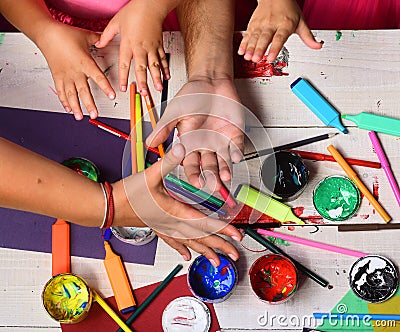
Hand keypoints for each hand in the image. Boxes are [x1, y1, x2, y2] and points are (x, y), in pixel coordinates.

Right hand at [37, 22, 114, 119]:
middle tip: (95, 115)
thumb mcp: (86, 36)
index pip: (98, 77)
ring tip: (80, 117)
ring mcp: (65, 76)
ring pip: (71, 94)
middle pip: (84, 91)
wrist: (46, 34)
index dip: (106, 87)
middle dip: (89, 104)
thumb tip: (106, 40)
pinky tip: (68, 109)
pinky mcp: (57, 77)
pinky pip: (61, 91)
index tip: (112, 96)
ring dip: (75, 107)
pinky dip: (64, 101)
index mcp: (84, 62)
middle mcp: (75, 72)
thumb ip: (98, 40)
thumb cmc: (65, 34)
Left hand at [95, 0, 169, 94]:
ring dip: (156, 78)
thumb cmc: (134, 11)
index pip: (124, 64)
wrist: (150, 5)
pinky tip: (166, 77)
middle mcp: (141, 48)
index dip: (123, 77)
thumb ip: (106, 35)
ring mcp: (152, 47)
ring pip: (154, 66)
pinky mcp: (159, 45)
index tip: (123, 88)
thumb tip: (99, 44)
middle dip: (143, 82)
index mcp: (128, 43)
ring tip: (158, 88)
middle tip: (144, 93)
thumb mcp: (115, 22)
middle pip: (141, 68)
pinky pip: (163, 59)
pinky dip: (165, 68)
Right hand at [112, 143, 242, 265]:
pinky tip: (187, 256)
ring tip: (219, 262)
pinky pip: (174, 242)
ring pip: (190, 243)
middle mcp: (172, 223)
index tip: (236, 235)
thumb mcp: (150, 174)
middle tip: (235, 255)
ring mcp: (165, 228)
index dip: (222, 229)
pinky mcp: (158, 228)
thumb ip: (168, 162)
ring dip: (206, 252)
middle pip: (201, 238)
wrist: (108, 206)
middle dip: (220, 246)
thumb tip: (182, 148)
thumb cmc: (128, 193)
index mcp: (174, 211)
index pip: (204, 222)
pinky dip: (183, 249)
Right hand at [146, 78, 244, 190]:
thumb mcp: (175, 111)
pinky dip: (237, 152)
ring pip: (223, 160)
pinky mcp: (234, 133)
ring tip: (225, 177)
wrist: (210, 80)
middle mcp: (206, 144)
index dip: (194, 174)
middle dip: (211, 177)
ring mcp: (221, 140)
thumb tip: (150, 143)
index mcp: (191, 142)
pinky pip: (237, 147)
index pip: (191, 164)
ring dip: (225, 170)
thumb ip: (164, 127)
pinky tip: (235, 157)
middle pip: (208, 166)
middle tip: (213, 185)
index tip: (197, 183)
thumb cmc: (192, 95)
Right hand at [238, 0, 322, 62]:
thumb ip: (308, 36)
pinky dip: (243, 43)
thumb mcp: (300, 22)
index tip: (271, 57)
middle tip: (256, 59)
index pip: (279, 38)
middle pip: (264, 38)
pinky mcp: (253, 25)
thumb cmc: (288, 10)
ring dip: (250, 48)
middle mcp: (271, 24)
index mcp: (285, 24)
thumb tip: (318, 46)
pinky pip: (247, 35)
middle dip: (259, 49)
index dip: (275, 48)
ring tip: (248, 57)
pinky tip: (241, 51)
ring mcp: (261, 24)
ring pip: (254, 37)